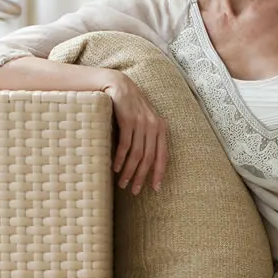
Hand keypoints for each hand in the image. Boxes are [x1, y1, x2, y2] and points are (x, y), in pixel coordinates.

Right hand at [101, 72, 168, 194]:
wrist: (119, 86)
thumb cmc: (130, 106)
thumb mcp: (144, 121)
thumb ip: (147, 138)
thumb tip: (145, 162)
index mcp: (161, 128)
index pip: (163, 156)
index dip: (159, 173)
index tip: (155, 189)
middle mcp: (154, 126)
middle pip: (149, 158)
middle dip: (141, 177)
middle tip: (134, 191)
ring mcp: (142, 123)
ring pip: (137, 154)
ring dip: (129, 171)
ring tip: (122, 183)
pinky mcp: (128, 120)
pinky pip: (125, 145)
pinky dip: (120, 159)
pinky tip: (115, 168)